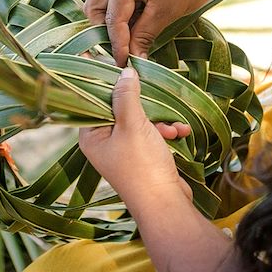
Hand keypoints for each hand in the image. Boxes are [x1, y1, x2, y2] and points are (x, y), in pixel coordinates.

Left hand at [78, 67, 192, 202]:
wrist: (166, 204)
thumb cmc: (142, 166)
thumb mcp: (133, 125)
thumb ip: (126, 96)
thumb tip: (124, 71)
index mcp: (92, 136)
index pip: (94, 100)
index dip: (109, 84)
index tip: (122, 68)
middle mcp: (105, 142)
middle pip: (121, 108)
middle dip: (144, 105)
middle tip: (155, 100)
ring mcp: (125, 150)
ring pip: (141, 120)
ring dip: (161, 120)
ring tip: (172, 129)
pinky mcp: (144, 156)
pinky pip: (153, 134)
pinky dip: (167, 132)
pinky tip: (180, 134)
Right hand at [83, 0, 228, 65]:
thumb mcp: (167, 12)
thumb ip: (144, 35)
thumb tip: (132, 60)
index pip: (113, 16)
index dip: (117, 43)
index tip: (122, 63)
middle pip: (95, 6)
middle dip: (104, 30)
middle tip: (120, 50)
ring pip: (103, 0)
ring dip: (113, 21)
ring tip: (131, 38)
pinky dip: (122, 12)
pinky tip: (137, 24)